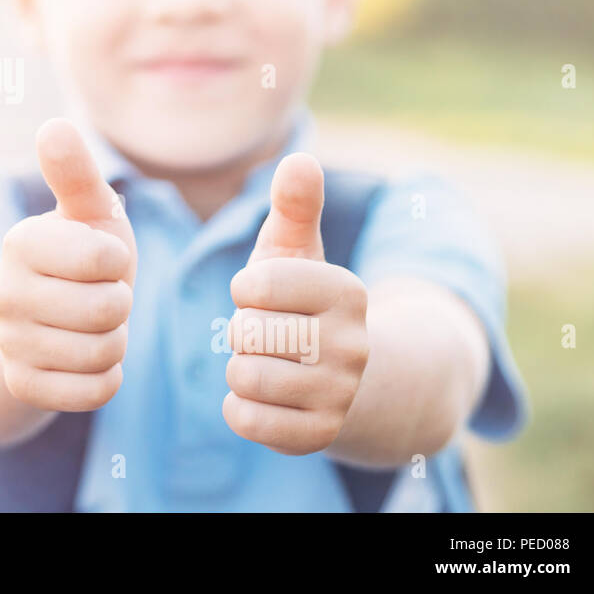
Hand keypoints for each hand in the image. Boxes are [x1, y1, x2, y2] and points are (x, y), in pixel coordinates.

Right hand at [0, 119, 137, 411]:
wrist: (45, 316)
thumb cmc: (80, 253)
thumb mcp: (87, 211)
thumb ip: (74, 172)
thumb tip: (52, 127)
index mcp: (19, 242)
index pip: (104, 260)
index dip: (117, 261)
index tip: (99, 258)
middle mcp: (3, 293)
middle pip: (108, 311)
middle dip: (119, 304)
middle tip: (99, 295)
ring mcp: (8, 343)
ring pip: (103, 353)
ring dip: (114, 341)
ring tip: (93, 324)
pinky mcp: (21, 386)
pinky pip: (93, 392)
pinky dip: (105, 377)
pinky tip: (87, 357)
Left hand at [223, 153, 369, 454]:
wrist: (350, 381)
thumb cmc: (302, 304)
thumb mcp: (297, 253)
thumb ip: (294, 207)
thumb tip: (300, 158)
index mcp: (347, 292)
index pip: (258, 285)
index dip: (245, 290)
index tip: (262, 294)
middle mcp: (353, 345)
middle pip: (246, 333)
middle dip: (242, 331)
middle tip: (268, 334)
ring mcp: (341, 394)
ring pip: (244, 376)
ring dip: (240, 368)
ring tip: (267, 362)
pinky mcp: (320, 435)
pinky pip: (246, 418)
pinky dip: (240, 406)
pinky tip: (262, 395)